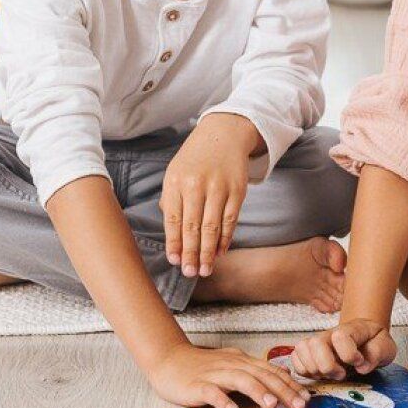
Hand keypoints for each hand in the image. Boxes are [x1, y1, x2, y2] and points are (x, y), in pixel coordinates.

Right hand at [145, 341, 311, 407]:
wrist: (170, 360)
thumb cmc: (203, 366)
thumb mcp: (232, 365)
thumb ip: (253, 372)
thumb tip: (279, 378)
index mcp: (242, 362)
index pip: (271, 371)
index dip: (290, 383)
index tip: (306, 396)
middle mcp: (232, 365)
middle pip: (261, 375)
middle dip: (282, 390)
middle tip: (299, 404)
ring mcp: (215, 374)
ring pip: (240, 380)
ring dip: (257, 392)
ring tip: (271, 405)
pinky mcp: (197, 385)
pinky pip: (211, 392)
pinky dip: (223, 400)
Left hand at [159, 115, 260, 277]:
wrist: (223, 133)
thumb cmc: (195, 158)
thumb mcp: (175, 172)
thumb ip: (171, 200)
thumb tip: (172, 235)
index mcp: (176, 182)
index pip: (173, 220)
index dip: (174, 243)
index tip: (175, 261)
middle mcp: (197, 185)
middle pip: (192, 227)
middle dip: (191, 254)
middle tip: (190, 273)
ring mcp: (219, 187)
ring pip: (212, 227)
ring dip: (208, 252)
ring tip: (205, 269)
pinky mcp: (237, 190)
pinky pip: (230, 220)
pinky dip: (225, 238)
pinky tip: (220, 251)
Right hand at [290, 320, 397, 379]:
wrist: (366, 338)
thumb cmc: (374, 343)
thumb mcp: (386, 346)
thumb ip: (377, 352)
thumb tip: (362, 367)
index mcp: (351, 329)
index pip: (340, 336)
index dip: (349, 354)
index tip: (359, 362)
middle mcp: (330, 333)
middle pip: (315, 343)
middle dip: (327, 365)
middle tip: (342, 373)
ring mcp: (317, 341)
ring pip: (301, 348)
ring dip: (314, 368)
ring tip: (329, 375)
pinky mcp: (309, 352)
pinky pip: (295, 359)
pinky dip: (303, 371)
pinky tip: (319, 375)